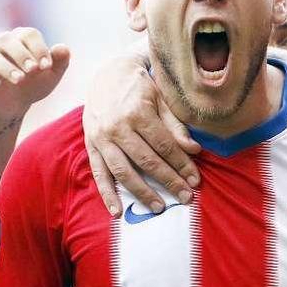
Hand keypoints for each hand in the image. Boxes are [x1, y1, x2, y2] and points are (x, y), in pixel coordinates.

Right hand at [0, 27, 69, 121]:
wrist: (16, 105)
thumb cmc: (34, 84)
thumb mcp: (51, 76)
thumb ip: (59, 62)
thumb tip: (63, 48)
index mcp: (21, 41)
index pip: (28, 34)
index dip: (38, 48)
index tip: (47, 66)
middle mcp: (1, 46)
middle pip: (6, 40)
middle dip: (21, 54)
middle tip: (33, 70)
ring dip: (5, 67)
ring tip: (20, 79)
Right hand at [82, 53, 200, 216]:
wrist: (108, 74)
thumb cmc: (141, 88)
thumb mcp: (162, 100)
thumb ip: (176, 126)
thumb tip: (194, 149)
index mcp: (137, 113)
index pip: (164, 146)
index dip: (182, 164)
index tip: (195, 180)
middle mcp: (117, 127)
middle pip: (147, 161)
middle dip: (169, 181)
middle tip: (185, 197)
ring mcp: (101, 138)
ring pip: (123, 171)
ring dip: (142, 192)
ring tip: (159, 207)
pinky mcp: (90, 146)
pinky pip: (98, 173)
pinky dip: (107, 194)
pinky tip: (118, 211)